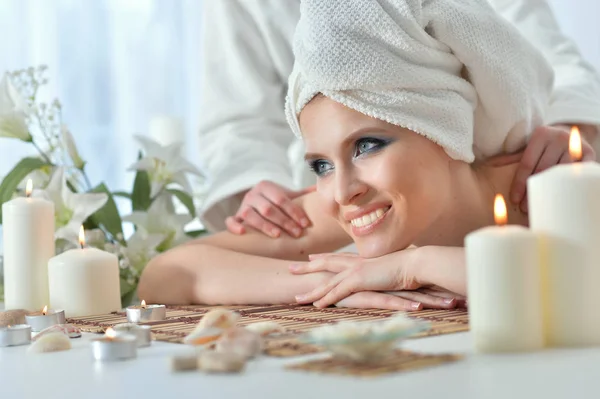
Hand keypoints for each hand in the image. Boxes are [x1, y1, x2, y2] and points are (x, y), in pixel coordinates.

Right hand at [226, 181, 315, 237]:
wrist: (256, 203)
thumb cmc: (276, 202)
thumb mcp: (288, 196)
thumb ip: (303, 194)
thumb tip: (322, 189)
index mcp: (266, 186)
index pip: (282, 199)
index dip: (294, 212)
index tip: (305, 224)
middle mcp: (252, 194)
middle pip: (268, 208)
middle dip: (284, 221)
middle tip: (297, 233)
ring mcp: (242, 206)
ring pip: (250, 215)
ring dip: (264, 225)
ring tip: (277, 235)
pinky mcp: (235, 217)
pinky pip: (230, 221)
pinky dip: (234, 226)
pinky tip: (243, 232)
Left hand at [289, 251, 460, 309]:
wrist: (414, 263)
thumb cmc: (408, 265)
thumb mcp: (391, 266)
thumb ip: (382, 269)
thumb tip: (382, 272)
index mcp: (363, 258)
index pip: (338, 258)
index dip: (324, 258)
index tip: (311, 257)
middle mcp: (356, 263)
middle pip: (326, 264)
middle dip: (307, 267)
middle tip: (291, 268)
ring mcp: (356, 271)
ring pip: (327, 281)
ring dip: (311, 290)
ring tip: (296, 297)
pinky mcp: (359, 280)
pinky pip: (337, 292)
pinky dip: (326, 299)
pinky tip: (316, 304)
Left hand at [510, 124, 595, 212]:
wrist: (572, 133)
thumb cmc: (545, 145)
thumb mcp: (529, 147)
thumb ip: (511, 157)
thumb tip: (487, 165)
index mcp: (541, 134)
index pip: (526, 163)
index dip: (519, 183)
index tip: (514, 199)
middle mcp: (559, 137)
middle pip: (542, 170)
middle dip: (532, 191)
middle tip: (524, 208)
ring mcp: (575, 145)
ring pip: (560, 173)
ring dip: (550, 193)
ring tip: (541, 208)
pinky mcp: (589, 153)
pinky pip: (578, 173)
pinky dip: (570, 186)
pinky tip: (562, 199)